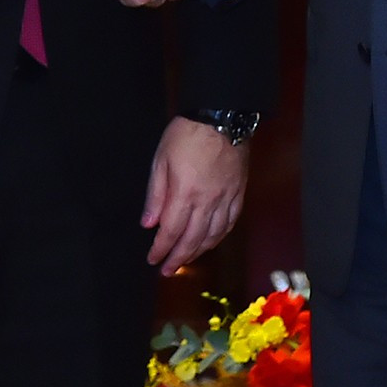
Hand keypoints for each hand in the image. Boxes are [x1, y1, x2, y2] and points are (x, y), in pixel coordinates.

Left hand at [143, 116, 247, 276]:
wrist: (222, 116)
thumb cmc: (186, 134)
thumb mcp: (161, 159)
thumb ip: (155, 194)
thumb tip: (148, 224)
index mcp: (185, 193)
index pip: (171, 231)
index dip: (161, 249)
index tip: (152, 259)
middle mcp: (207, 201)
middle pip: (192, 239)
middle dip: (178, 258)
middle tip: (167, 270)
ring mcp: (226, 198)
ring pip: (213, 236)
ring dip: (198, 252)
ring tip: (186, 259)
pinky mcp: (238, 193)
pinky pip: (230, 223)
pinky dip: (219, 237)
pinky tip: (211, 241)